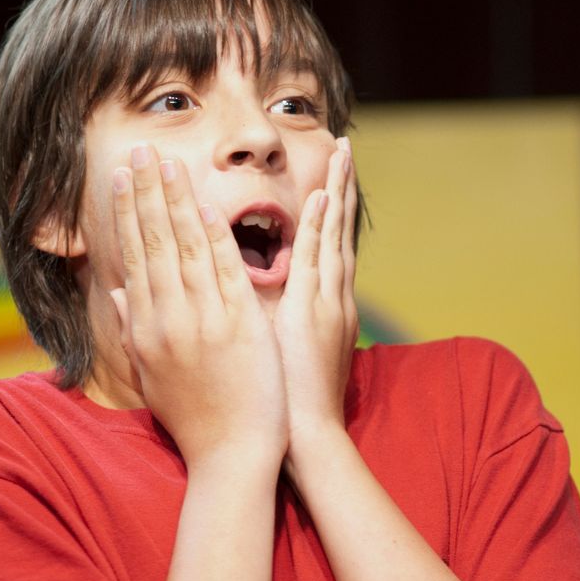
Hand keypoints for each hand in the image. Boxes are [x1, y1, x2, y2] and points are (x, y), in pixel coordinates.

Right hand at [110, 143, 286, 475]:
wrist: (230, 453)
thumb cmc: (194, 417)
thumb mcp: (151, 371)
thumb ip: (134, 326)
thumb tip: (116, 290)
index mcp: (147, 325)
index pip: (134, 255)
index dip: (128, 212)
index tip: (123, 176)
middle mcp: (168, 317)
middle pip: (154, 242)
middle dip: (145, 192)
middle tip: (138, 151)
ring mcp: (202, 319)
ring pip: (186, 248)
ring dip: (176, 202)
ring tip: (168, 163)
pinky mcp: (238, 324)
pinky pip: (226, 271)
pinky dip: (217, 237)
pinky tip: (209, 206)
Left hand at [276, 137, 358, 449]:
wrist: (304, 436)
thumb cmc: (283, 400)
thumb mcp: (273, 347)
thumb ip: (259, 316)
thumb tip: (234, 296)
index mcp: (320, 302)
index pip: (323, 242)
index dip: (326, 206)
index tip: (328, 172)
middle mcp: (329, 296)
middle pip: (335, 229)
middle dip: (341, 186)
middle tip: (345, 145)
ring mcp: (326, 302)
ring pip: (332, 234)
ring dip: (337, 191)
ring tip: (342, 152)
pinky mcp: (314, 312)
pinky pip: (316, 261)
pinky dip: (320, 228)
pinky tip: (322, 198)